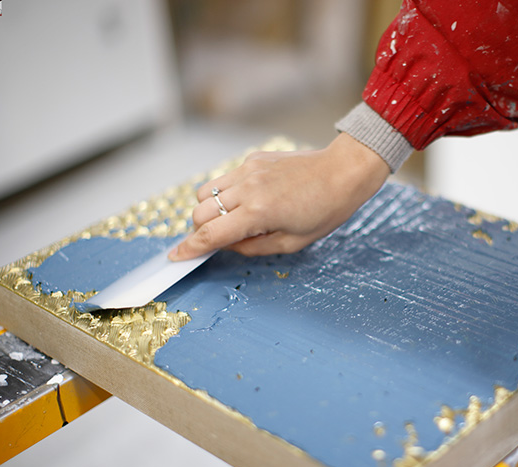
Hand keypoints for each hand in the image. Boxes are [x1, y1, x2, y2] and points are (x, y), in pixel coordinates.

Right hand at [169, 133, 389, 259]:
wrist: (342, 172)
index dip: (189, 248)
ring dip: (209, 210)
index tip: (176, 257)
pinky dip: (226, 193)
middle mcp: (248, 188)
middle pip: (199, 212)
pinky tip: (250, 199)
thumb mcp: (292, 243)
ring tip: (233, 219)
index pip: (211, 234)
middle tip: (217, 240)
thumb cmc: (325, 211)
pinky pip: (225, 178)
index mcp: (259, 213)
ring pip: (205, 192)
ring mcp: (248, 170)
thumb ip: (253, 247)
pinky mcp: (253, 159)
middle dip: (200, 230)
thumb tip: (226, 246)